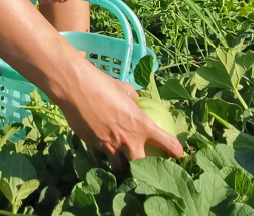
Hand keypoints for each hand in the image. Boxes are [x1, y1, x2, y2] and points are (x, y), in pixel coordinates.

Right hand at [56, 57, 183, 167]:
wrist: (75, 88)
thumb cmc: (102, 84)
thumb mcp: (123, 89)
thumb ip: (132, 97)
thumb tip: (134, 99)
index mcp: (142, 125)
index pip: (168, 144)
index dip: (176, 152)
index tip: (178, 154)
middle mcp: (129, 141)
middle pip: (142, 166)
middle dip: (144, 168)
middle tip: (143, 163)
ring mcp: (110, 146)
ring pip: (119, 167)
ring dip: (121, 164)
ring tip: (119, 158)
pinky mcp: (93, 146)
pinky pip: (101, 154)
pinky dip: (103, 151)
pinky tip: (99, 141)